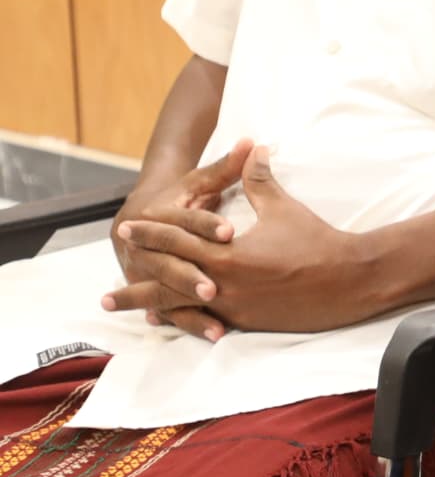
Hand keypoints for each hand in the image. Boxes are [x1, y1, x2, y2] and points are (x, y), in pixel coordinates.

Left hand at [104, 146, 371, 335]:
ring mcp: (234, 307)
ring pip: (182, 309)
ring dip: (152, 310)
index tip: (129, 230)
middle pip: (167, 284)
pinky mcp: (248, 321)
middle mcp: (223, 283)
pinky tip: (172, 323)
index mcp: (226, 254)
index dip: (152, 234)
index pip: (177, 241)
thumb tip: (253, 148)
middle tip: (107, 292)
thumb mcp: (284, 207)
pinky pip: (207, 320)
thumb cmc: (316, 241)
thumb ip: (260, 180)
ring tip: (129, 314)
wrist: (347, 278)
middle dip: (137, 284)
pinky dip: (186, 321)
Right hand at [106, 139, 250, 339]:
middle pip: (170, 261)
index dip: (207, 224)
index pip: (184, 219)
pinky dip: (187, 322)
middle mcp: (146, 245)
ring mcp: (146, 271)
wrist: (136, 221)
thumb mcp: (201, 182)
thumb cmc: (181, 197)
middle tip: (217, 288)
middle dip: (191, 275)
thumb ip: (228, 166)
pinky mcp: (152, 290)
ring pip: (166, 291)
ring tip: (217, 322)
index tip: (231, 231)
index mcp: (160, 213)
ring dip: (189, 306)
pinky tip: (209, 333)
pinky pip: (169, 310)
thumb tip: (255, 142)